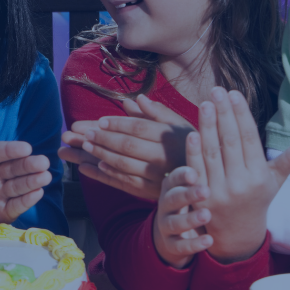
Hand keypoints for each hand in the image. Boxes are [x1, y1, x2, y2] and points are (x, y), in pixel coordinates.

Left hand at [0, 115, 50, 223]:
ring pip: (19, 185)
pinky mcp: (4, 209)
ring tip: (45, 176)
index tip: (26, 148)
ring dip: (32, 181)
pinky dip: (26, 200)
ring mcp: (1, 191)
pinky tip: (38, 193)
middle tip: (44, 162)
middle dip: (29, 165)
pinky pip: (16, 205)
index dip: (12, 150)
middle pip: (14, 168)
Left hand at [60, 96, 192, 200]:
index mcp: (169, 137)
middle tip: (86, 133)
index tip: (100, 120)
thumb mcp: (178, 124)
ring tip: (86, 146)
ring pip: (123, 165)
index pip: (139, 128)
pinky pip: (125, 182)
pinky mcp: (150, 191)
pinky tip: (93, 166)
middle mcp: (163, 157)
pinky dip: (107, 174)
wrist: (203, 177)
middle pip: (128, 146)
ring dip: (102, 154)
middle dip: (104, 138)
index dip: (118, 124)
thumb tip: (136, 99)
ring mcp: (156, 176)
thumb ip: (157, 112)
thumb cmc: (186, 143)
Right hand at [152, 168, 213, 267]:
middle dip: (187, 194)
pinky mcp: (171, 244)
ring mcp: (166, 225)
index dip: (182, 175)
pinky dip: (193, 244)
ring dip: (190, 219)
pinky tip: (209, 241)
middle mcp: (166, 205)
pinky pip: (180, 245)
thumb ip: (202, 169)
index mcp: (172, 188)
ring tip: (207, 215)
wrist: (173, 234)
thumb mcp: (191, 187)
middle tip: (206, 190)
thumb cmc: (189, 204)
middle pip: (172, 197)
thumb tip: (215, 143)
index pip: (174, 178)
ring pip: (174, 222)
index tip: (195, 173)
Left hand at [188, 87, 289, 262]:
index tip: (234, 94)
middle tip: (216, 91)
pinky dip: (193, 151)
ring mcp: (218, 190)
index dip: (240, 115)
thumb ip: (289, 161)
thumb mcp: (274, 182)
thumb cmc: (256, 200)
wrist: (236, 235)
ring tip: (205, 103)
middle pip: (229, 142)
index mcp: (259, 176)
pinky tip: (192, 131)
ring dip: (207, 126)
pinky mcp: (200, 196)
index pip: (248, 138)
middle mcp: (239, 183)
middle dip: (223, 114)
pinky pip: (196, 168)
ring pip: (211, 152)